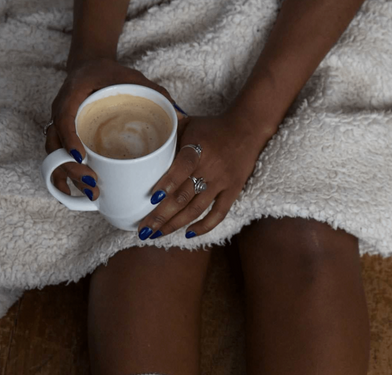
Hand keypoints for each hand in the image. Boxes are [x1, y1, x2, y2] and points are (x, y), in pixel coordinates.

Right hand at [45, 58, 185, 201]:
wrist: (90, 67)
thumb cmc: (112, 74)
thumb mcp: (134, 78)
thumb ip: (156, 94)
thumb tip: (182, 117)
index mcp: (74, 92)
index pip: (64, 118)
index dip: (70, 139)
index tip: (82, 157)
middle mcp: (61, 110)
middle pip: (54, 144)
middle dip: (71, 168)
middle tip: (93, 183)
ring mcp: (58, 124)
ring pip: (53, 155)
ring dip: (69, 177)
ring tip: (93, 193)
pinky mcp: (61, 136)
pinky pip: (54, 159)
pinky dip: (61, 177)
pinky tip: (72, 194)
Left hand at [137, 112, 271, 239]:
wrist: (247, 129)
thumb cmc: (211, 127)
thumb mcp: (189, 123)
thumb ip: (169, 134)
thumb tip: (145, 144)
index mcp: (198, 148)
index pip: (182, 168)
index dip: (167, 184)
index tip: (152, 198)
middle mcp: (210, 168)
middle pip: (183, 196)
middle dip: (161, 215)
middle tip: (144, 229)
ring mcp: (222, 182)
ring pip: (196, 209)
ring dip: (175, 224)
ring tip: (157, 234)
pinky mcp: (233, 192)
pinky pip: (218, 214)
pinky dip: (204, 226)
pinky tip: (187, 234)